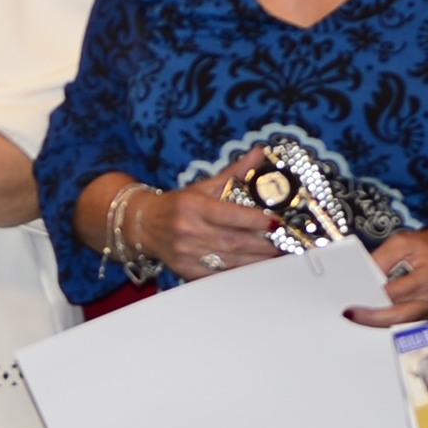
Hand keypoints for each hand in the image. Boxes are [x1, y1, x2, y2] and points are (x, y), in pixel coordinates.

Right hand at [107, 177, 309, 283]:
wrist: (143, 225)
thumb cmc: (178, 205)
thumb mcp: (204, 185)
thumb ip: (234, 172)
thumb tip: (259, 153)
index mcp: (193, 206)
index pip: (229, 215)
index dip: (254, 220)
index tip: (275, 222)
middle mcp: (188, 230)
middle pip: (233, 241)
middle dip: (263, 244)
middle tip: (285, 243)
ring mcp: (186, 253)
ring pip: (229, 261)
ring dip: (256, 261)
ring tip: (277, 256)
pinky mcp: (186, 271)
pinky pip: (217, 275)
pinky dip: (238, 273)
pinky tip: (255, 269)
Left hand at [356, 227, 427, 325]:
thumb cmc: (426, 247)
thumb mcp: (401, 243)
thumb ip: (380, 259)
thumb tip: (363, 279)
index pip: (395, 294)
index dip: (372, 299)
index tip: (353, 304)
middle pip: (398, 317)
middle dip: (372, 318)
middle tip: (351, 316)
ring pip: (400, 324)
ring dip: (377, 322)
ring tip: (357, 317)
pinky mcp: (427, 317)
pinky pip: (404, 323)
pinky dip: (387, 320)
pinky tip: (372, 317)